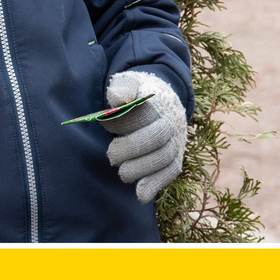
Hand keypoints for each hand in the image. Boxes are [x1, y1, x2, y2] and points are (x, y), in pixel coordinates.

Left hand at [101, 70, 186, 201]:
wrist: (164, 104)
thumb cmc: (137, 96)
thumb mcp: (129, 84)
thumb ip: (123, 87)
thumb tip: (118, 97)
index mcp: (156, 104)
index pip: (141, 114)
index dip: (122, 122)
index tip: (105, 123)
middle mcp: (170, 124)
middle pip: (156, 138)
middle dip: (132, 148)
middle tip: (111, 156)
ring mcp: (175, 144)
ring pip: (164, 159)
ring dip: (142, 169)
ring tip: (122, 174)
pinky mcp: (175, 160)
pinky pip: (169, 174)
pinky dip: (155, 185)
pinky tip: (140, 196)